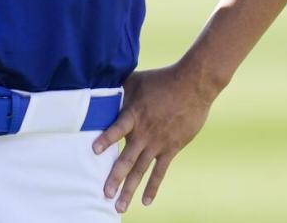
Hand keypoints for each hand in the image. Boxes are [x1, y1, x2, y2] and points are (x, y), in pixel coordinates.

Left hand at [93, 64, 215, 211]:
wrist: (192, 86)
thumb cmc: (161, 80)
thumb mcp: (135, 80)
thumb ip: (117, 88)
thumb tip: (97, 82)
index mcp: (134, 115)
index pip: (117, 129)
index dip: (106, 138)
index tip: (94, 150)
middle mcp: (145, 133)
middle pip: (127, 159)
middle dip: (115, 178)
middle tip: (104, 194)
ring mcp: (158, 143)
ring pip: (141, 170)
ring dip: (130, 189)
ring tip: (120, 206)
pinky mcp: (171, 148)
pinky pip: (160, 171)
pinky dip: (153, 186)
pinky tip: (146, 201)